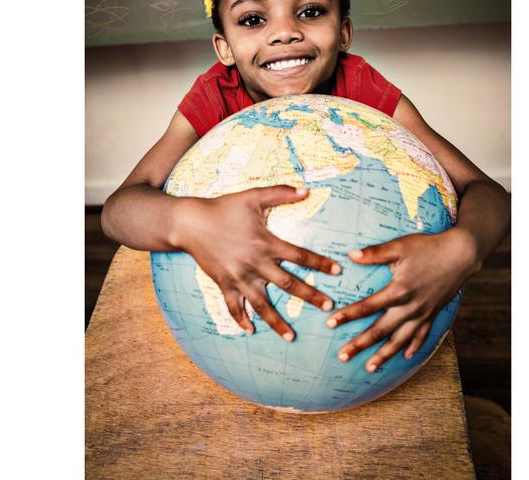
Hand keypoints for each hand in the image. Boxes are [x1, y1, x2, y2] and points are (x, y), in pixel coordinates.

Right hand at [176, 186, 341, 341]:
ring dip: (277, 322)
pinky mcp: (223, 284)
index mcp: (266, 243)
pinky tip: (250, 330)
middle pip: (288, 284)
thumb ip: (280, 194)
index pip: (299, 256)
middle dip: (310, 296)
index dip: (320, 263)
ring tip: (292, 337)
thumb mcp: (253, 197)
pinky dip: (241, 319)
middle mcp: (255, 264)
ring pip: (262, 304)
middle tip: (329, 308)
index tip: (337, 271)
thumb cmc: (223, 207)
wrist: (190, 223)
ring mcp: (238, 277)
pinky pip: (233, 306)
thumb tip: (307, 190)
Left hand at [326, 228, 478, 370]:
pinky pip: (422, 336)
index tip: (330, 323)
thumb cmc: (428, 247)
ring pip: (400, 340)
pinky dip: (413, 347)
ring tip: (369, 367)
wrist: (461, 254)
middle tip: (342, 356)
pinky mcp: (434, 313)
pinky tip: (405, 356)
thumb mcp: (399, 246)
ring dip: (384, 355)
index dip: (347, 315)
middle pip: (381, 330)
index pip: (367, 307)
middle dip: (360, 344)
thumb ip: (374, 253)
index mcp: (398, 291)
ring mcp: (423, 313)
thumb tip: (350, 255)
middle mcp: (410, 307)